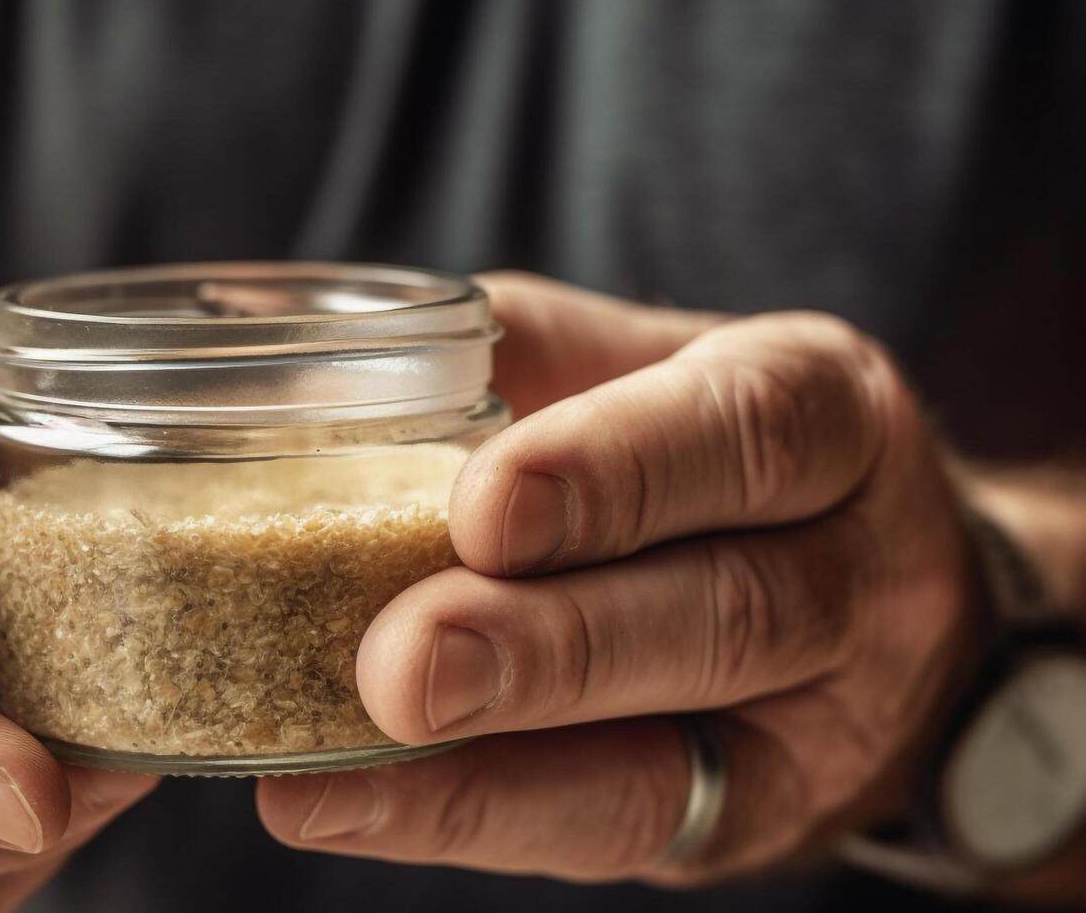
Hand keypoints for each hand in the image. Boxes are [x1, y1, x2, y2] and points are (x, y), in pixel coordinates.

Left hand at [258, 273, 975, 883]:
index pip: (745, 435)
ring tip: (340, 755)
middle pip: (719, 614)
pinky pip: (616, 830)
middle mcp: (861, 574)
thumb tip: (295, 344)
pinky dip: (471, 820)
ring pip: (667, 754)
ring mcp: (821, 724)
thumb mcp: (660, 366)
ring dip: (488, 765)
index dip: (615, 473)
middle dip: (545, 647)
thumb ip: (523, 349)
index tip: (484, 506)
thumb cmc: (715, 449)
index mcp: (830, 416)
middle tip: (399, 661)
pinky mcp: (751, 821)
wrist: (879, 591)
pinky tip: (346, 804)